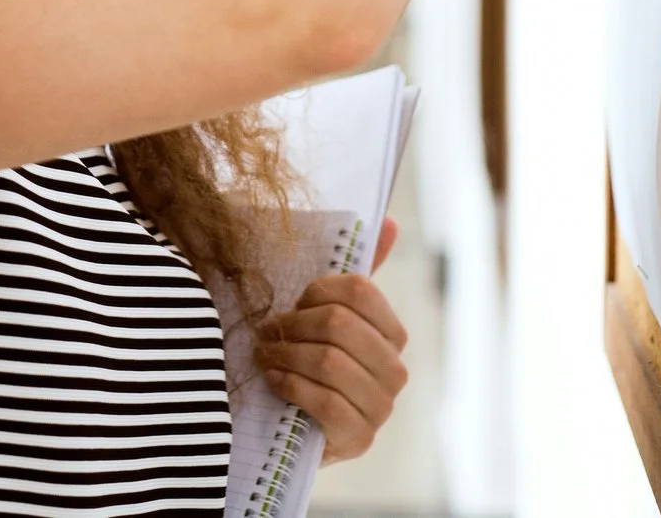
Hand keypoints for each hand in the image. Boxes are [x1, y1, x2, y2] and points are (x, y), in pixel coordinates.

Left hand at [255, 217, 408, 463]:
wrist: (290, 423)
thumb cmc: (307, 359)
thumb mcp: (326, 315)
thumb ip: (356, 275)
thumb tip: (391, 222)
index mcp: (392, 334)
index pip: (360, 290)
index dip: (318, 290)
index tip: (295, 301)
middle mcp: (395, 371)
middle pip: (340, 324)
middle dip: (295, 324)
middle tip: (268, 330)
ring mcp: (381, 408)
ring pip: (330, 362)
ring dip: (286, 354)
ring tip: (265, 354)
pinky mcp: (360, 439)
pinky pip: (325, 402)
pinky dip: (291, 386)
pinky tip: (274, 380)